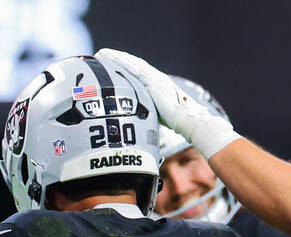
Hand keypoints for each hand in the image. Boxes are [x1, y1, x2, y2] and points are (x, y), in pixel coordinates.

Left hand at [95, 49, 239, 157]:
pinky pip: (133, 69)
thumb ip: (152, 115)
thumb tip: (144, 127)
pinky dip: (121, 62)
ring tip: (101, 54)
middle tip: (102, 54)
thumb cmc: (180, 123)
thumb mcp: (162, 117)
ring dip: (116, 57)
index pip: (140, 73)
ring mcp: (154, 79)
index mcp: (159, 85)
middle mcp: (156, 79)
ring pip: (132, 64)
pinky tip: (110, 59)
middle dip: (118, 58)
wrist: (188, 121)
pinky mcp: (152, 82)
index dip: (126, 67)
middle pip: (134, 65)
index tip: (113, 64)